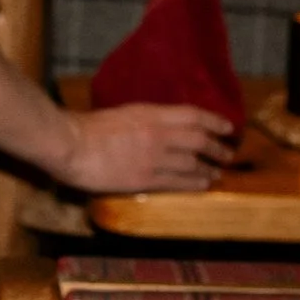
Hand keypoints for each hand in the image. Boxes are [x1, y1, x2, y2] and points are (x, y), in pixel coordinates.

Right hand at [62, 101, 236, 193]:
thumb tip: (161, 126)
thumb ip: (145, 120)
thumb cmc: (88, 127)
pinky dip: (194, 183)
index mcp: (151, 114)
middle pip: (199, 140)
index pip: (193, 116)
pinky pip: (178, 182)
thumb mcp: (123, 114)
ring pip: (193, 163)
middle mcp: (159, 134)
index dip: (215, 121)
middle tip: (228, 155)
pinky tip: (202, 185)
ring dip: (209, 169)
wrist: (71, 144)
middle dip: (218, 148)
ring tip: (217, 174)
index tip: (228, 127)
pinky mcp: (145, 179)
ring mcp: (154, 158)